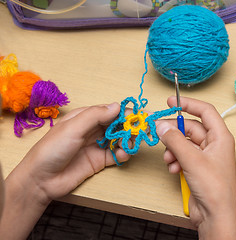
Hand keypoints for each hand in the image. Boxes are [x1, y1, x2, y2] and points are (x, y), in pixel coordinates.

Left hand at [0, 103, 130, 238]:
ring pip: (119, 139)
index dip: (126, 113)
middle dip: (130, 127)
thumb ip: (95, 116)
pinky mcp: (99, 161)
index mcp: (85, 118)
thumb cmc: (52, 149)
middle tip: (141, 131)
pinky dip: (123, 154)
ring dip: (128, 141)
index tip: (141, 116)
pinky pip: (116, 155)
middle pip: (118, 125)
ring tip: (128, 145)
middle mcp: (93, 130)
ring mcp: (97, 146)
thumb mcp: (73, 128)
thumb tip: (117, 106)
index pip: (110, 111)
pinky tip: (123, 155)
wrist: (41, 180)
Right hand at [156, 97, 235, 239]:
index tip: (171, 101)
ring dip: (173, 149)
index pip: (205, 111)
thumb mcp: (192, 159)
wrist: (215, 216)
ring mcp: (205, 157)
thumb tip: (161, 125)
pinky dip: (175, 160)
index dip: (188, 104)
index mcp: (220, 137)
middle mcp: (214, 144)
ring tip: (169, 159)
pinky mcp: (197, 168)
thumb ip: (174, 140)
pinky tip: (173, 169)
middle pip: (190, 128)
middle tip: (158, 132)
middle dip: (174, 132)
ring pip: (184, 143)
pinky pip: (182, 156)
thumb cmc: (214, 187)